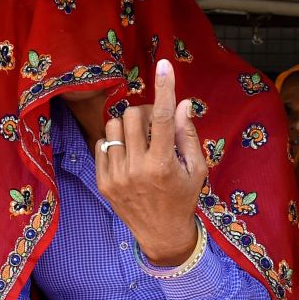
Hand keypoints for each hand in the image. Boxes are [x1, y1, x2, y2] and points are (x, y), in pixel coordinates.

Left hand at [95, 59, 207, 265]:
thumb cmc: (184, 197)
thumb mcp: (196, 169)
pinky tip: (128, 154)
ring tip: (140, 140)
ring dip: (127, 125)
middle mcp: (137, 169)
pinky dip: (115, 142)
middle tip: (154, 123)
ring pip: (113, 127)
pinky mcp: (103, 182)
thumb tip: (182, 103)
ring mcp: (117, 176)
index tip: (165, 65)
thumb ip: (187, 134)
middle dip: (144, 111)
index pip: (162, 118)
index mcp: (163, 165)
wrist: (161, 234)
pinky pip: (102, 144)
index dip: (164, 88)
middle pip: (132, 116)